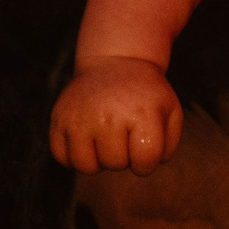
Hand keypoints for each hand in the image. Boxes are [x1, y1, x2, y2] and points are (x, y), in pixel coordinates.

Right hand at [50, 57, 182, 173]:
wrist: (115, 62)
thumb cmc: (145, 95)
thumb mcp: (170, 111)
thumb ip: (167, 146)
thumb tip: (146, 165)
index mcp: (142, 114)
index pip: (144, 163)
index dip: (147, 162)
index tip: (144, 146)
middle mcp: (108, 115)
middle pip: (115, 164)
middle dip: (123, 156)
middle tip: (123, 134)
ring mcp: (80, 116)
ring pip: (85, 166)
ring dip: (97, 160)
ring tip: (105, 140)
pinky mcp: (58, 117)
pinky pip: (61, 156)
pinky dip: (73, 155)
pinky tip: (86, 139)